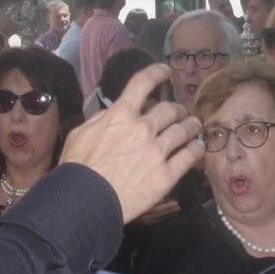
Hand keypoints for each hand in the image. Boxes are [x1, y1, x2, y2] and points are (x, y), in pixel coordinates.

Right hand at [58, 65, 202, 222]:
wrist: (85, 201)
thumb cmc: (77, 168)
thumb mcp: (79, 134)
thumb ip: (100, 119)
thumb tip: (114, 112)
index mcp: (121, 114)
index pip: (143, 83)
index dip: (157, 72)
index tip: (166, 72)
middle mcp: (143, 128)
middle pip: (169, 109)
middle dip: (175, 109)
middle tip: (178, 113)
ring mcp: (158, 151)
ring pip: (184, 130)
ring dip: (191, 125)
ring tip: (194, 125)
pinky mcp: (167, 175)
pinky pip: (190, 156)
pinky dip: (196, 148)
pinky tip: (197, 147)